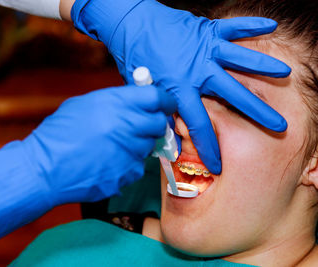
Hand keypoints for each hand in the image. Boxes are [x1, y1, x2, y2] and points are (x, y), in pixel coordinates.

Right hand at [0, 84, 174, 249]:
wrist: (44, 169)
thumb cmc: (59, 134)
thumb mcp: (83, 105)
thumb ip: (114, 101)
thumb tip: (136, 101)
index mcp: (116, 103)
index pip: (156, 97)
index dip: (164, 100)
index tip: (165, 105)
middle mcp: (127, 126)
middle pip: (158, 124)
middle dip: (153, 124)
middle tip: (140, 127)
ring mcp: (128, 153)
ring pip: (147, 147)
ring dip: (136, 146)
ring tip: (110, 148)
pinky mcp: (126, 175)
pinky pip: (136, 167)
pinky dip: (126, 166)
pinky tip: (105, 164)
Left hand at [71, 0, 290, 173]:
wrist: (131, 23)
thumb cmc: (135, 58)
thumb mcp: (141, 90)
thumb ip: (159, 111)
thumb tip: (170, 135)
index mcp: (178, 88)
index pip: (198, 123)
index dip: (208, 147)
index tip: (218, 164)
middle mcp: (197, 70)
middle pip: (233, 94)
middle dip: (257, 113)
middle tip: (279, 126)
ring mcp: (204, 48)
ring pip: (240, 59)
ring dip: (263, 67)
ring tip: (285, 75)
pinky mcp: (206, 29)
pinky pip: (233, 27)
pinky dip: (251, 25)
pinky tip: (271, 25)